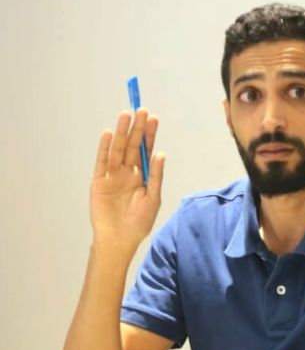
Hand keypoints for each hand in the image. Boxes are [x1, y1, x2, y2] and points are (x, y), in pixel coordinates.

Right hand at [90, 109, 165, 255]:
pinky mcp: (99, 181)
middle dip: (137, 128)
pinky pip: (102, 162)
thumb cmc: (139, 222)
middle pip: (132, 146)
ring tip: (126, 115)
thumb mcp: (153, 198)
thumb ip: (156, 176)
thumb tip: (161, 154)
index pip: (146, 150)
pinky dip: (105, 148)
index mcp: (142, 175)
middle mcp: (127, 172)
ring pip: (118, 149)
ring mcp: (112, 175)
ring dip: (122, 132)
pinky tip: (110, 134)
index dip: (150, 134)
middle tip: (142, 110)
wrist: (120, 239)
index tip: (154, 118)